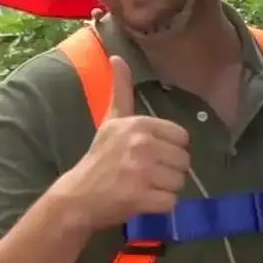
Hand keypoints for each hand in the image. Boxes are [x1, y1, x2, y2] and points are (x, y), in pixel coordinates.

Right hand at [53, 56, 190, 231]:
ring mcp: (141, 172)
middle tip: (146, 174)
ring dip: (165, 189)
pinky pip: (171, 202)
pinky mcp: (141, 197)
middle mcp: (142, 145)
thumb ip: (121, 89)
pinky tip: (142, 200)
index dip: (169, 149)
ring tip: (143, 186)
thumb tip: (117, 57)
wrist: (78, 196)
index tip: (150, 155)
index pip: (182, 137)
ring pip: (179, 183)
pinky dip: (160, 205)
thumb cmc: (100, 157)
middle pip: (184, 161)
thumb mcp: (112, 119)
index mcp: (139, 124)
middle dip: (169, 171)